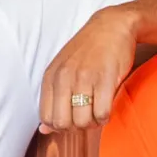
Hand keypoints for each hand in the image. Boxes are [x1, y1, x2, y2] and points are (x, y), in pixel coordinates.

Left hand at [38, 6, 139, 131]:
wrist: (112, 26)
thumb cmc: (87, 51)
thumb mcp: (62, 71)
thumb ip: (52, 100)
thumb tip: (44, 130)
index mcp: (50, 77)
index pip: (47, 118)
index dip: (61, 125)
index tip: (73, 116)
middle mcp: (64, 78)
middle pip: (63, 124)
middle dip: (77, 127)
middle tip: (87, 116)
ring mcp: (84, 78)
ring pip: (83, 122)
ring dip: (93, 122)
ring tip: (98, 110)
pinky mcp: (105, 78)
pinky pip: (102, 113)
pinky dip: (105, 117)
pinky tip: (107, 106)